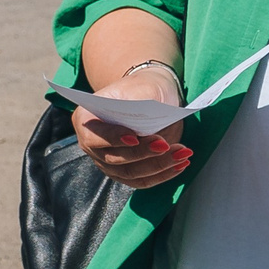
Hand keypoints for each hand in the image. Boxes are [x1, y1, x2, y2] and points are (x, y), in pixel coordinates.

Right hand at [71, 64, 193, 188]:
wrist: (148, 98)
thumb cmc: (141, 89)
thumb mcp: (141, 88)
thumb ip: (140, 104)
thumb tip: (146, 125)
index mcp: (86, 118)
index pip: (94, 135)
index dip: (113, 138)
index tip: (134, 138)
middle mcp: (92, 145)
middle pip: (115, 158)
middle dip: (143, 153)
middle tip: (165, 144)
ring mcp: (106, 163)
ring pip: (131, 173)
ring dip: (158, 166)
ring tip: (182, 153)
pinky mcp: (124, 173)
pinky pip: (142, 181)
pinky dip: (163, 174)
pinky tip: (180, 165)